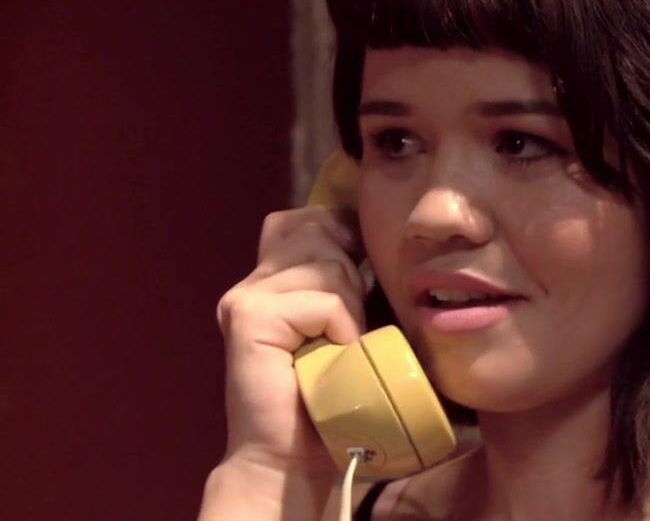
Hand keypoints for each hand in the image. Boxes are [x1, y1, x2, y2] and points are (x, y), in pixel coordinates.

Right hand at [214, 205, 367, 480]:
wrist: (291, 456)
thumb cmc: (330, 395)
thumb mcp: (346, 323)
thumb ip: (347, 281)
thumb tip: (379, 241)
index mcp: (272, 278)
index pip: (308, 218)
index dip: (342, 234)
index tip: (362, 272)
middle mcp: (253, 280)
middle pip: (320, 230)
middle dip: (351, 273)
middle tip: (346, 326)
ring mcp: (245, 296)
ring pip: (326, 264)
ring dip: (349, 306)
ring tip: (338, 344)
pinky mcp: (248, 317)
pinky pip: (322, 300)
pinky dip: (342, 327)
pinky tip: (335, 355)